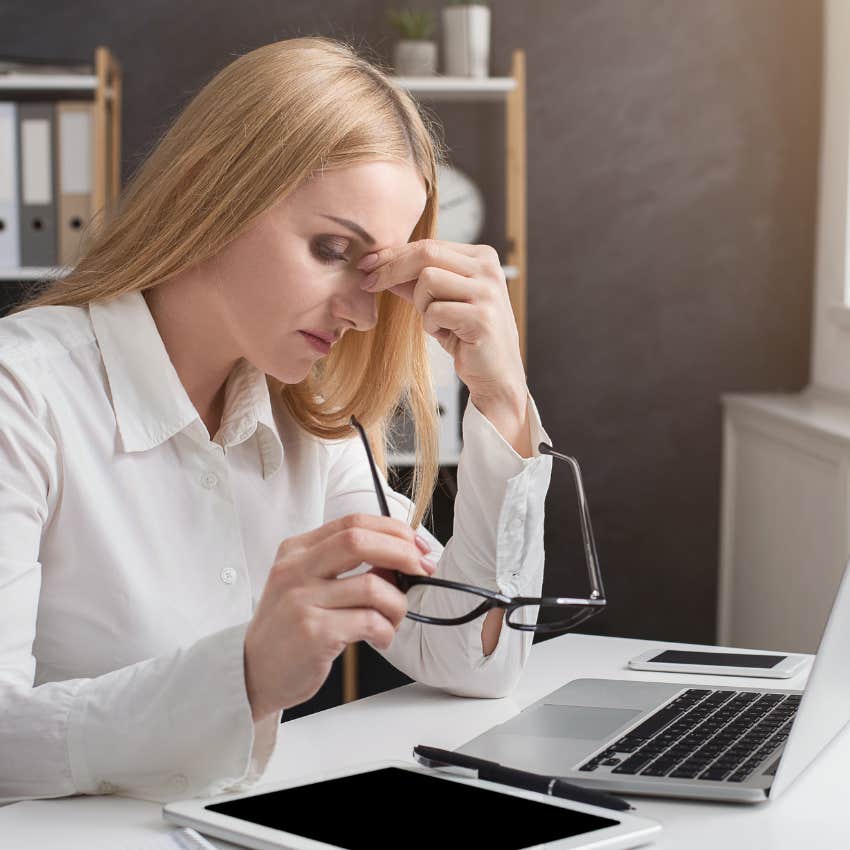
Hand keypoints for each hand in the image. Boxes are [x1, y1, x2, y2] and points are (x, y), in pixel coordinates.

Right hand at [243, 514, 435, 720]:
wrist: (253, 672)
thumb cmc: (289, 628)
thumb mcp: (305, 584)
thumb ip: (343, 566)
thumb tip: (397, 557)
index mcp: (296, 551)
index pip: (352, 523)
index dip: (392, 530)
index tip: (416, 546)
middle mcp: (295, 570)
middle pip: (359, 541)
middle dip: (402, 552)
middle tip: (422, 570)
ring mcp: (302, 601)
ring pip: (372, 586)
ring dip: (397, 604)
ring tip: (393, 620)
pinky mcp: (314, 633)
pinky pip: (369, 621)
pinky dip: (386, 630)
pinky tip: (380, 638)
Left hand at [357, 239, 527, 408]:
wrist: (496, 373)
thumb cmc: (467, 337)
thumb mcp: (439, 302)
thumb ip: (414, 282)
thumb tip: (377, 265)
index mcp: (482, 257)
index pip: (429, 245)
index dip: (393, 254)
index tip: (367, 264)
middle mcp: (488, 269)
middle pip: (426, 254)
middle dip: (391, 268)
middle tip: (368, 283)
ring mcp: (487, 292)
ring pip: (428, 280)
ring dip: (421, 304)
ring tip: (436, 321)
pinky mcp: (482, 317)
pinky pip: (435, 311)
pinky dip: (431, 325)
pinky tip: (447, 334)